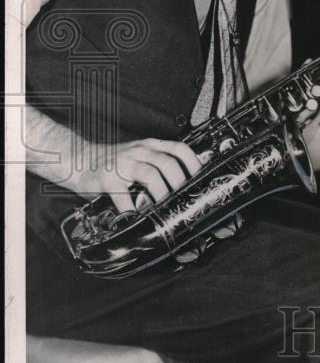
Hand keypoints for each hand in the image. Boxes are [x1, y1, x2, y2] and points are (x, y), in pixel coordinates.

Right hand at [73, 138, 201, 212]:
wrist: (77, 159)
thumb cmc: (111, 162)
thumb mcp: (137, 155)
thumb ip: (156, 164)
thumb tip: (182, 184)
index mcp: (148, 146)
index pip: (178, 148)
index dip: (192, 162)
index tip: (199, 178)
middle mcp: (138, 152)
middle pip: (168, 162)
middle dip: (180, 182)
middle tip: (183, 198)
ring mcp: (122, 164)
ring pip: (151, 174)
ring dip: (162, 193)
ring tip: (164, 207)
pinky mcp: (107, 178)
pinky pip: (123, 196)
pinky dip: (132, 209)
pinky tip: (136, 216)